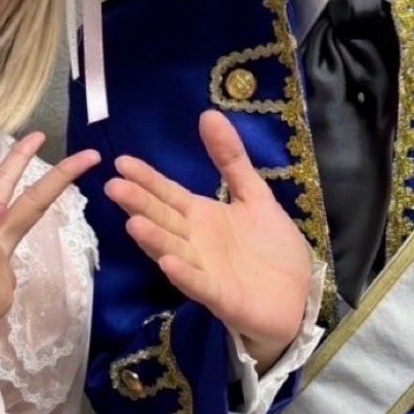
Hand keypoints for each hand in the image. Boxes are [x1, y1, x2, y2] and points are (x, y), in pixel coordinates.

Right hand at [106, 109, 319, 371]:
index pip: (168, 194)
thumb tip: (208, 114)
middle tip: (113, 187)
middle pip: (163, 219)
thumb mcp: (255, 196)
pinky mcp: (221, 298)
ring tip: (134, 223)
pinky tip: (170, 264)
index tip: (120, 162)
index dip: (146, 179)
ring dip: (155, 239)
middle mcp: (195, 243)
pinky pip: (200, 285)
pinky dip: (184, 275)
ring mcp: (205, 271)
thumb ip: (231, 160)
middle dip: (139, 204)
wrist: (299, 298)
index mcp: (202, 217)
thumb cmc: (272, 249)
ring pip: (174, 251)